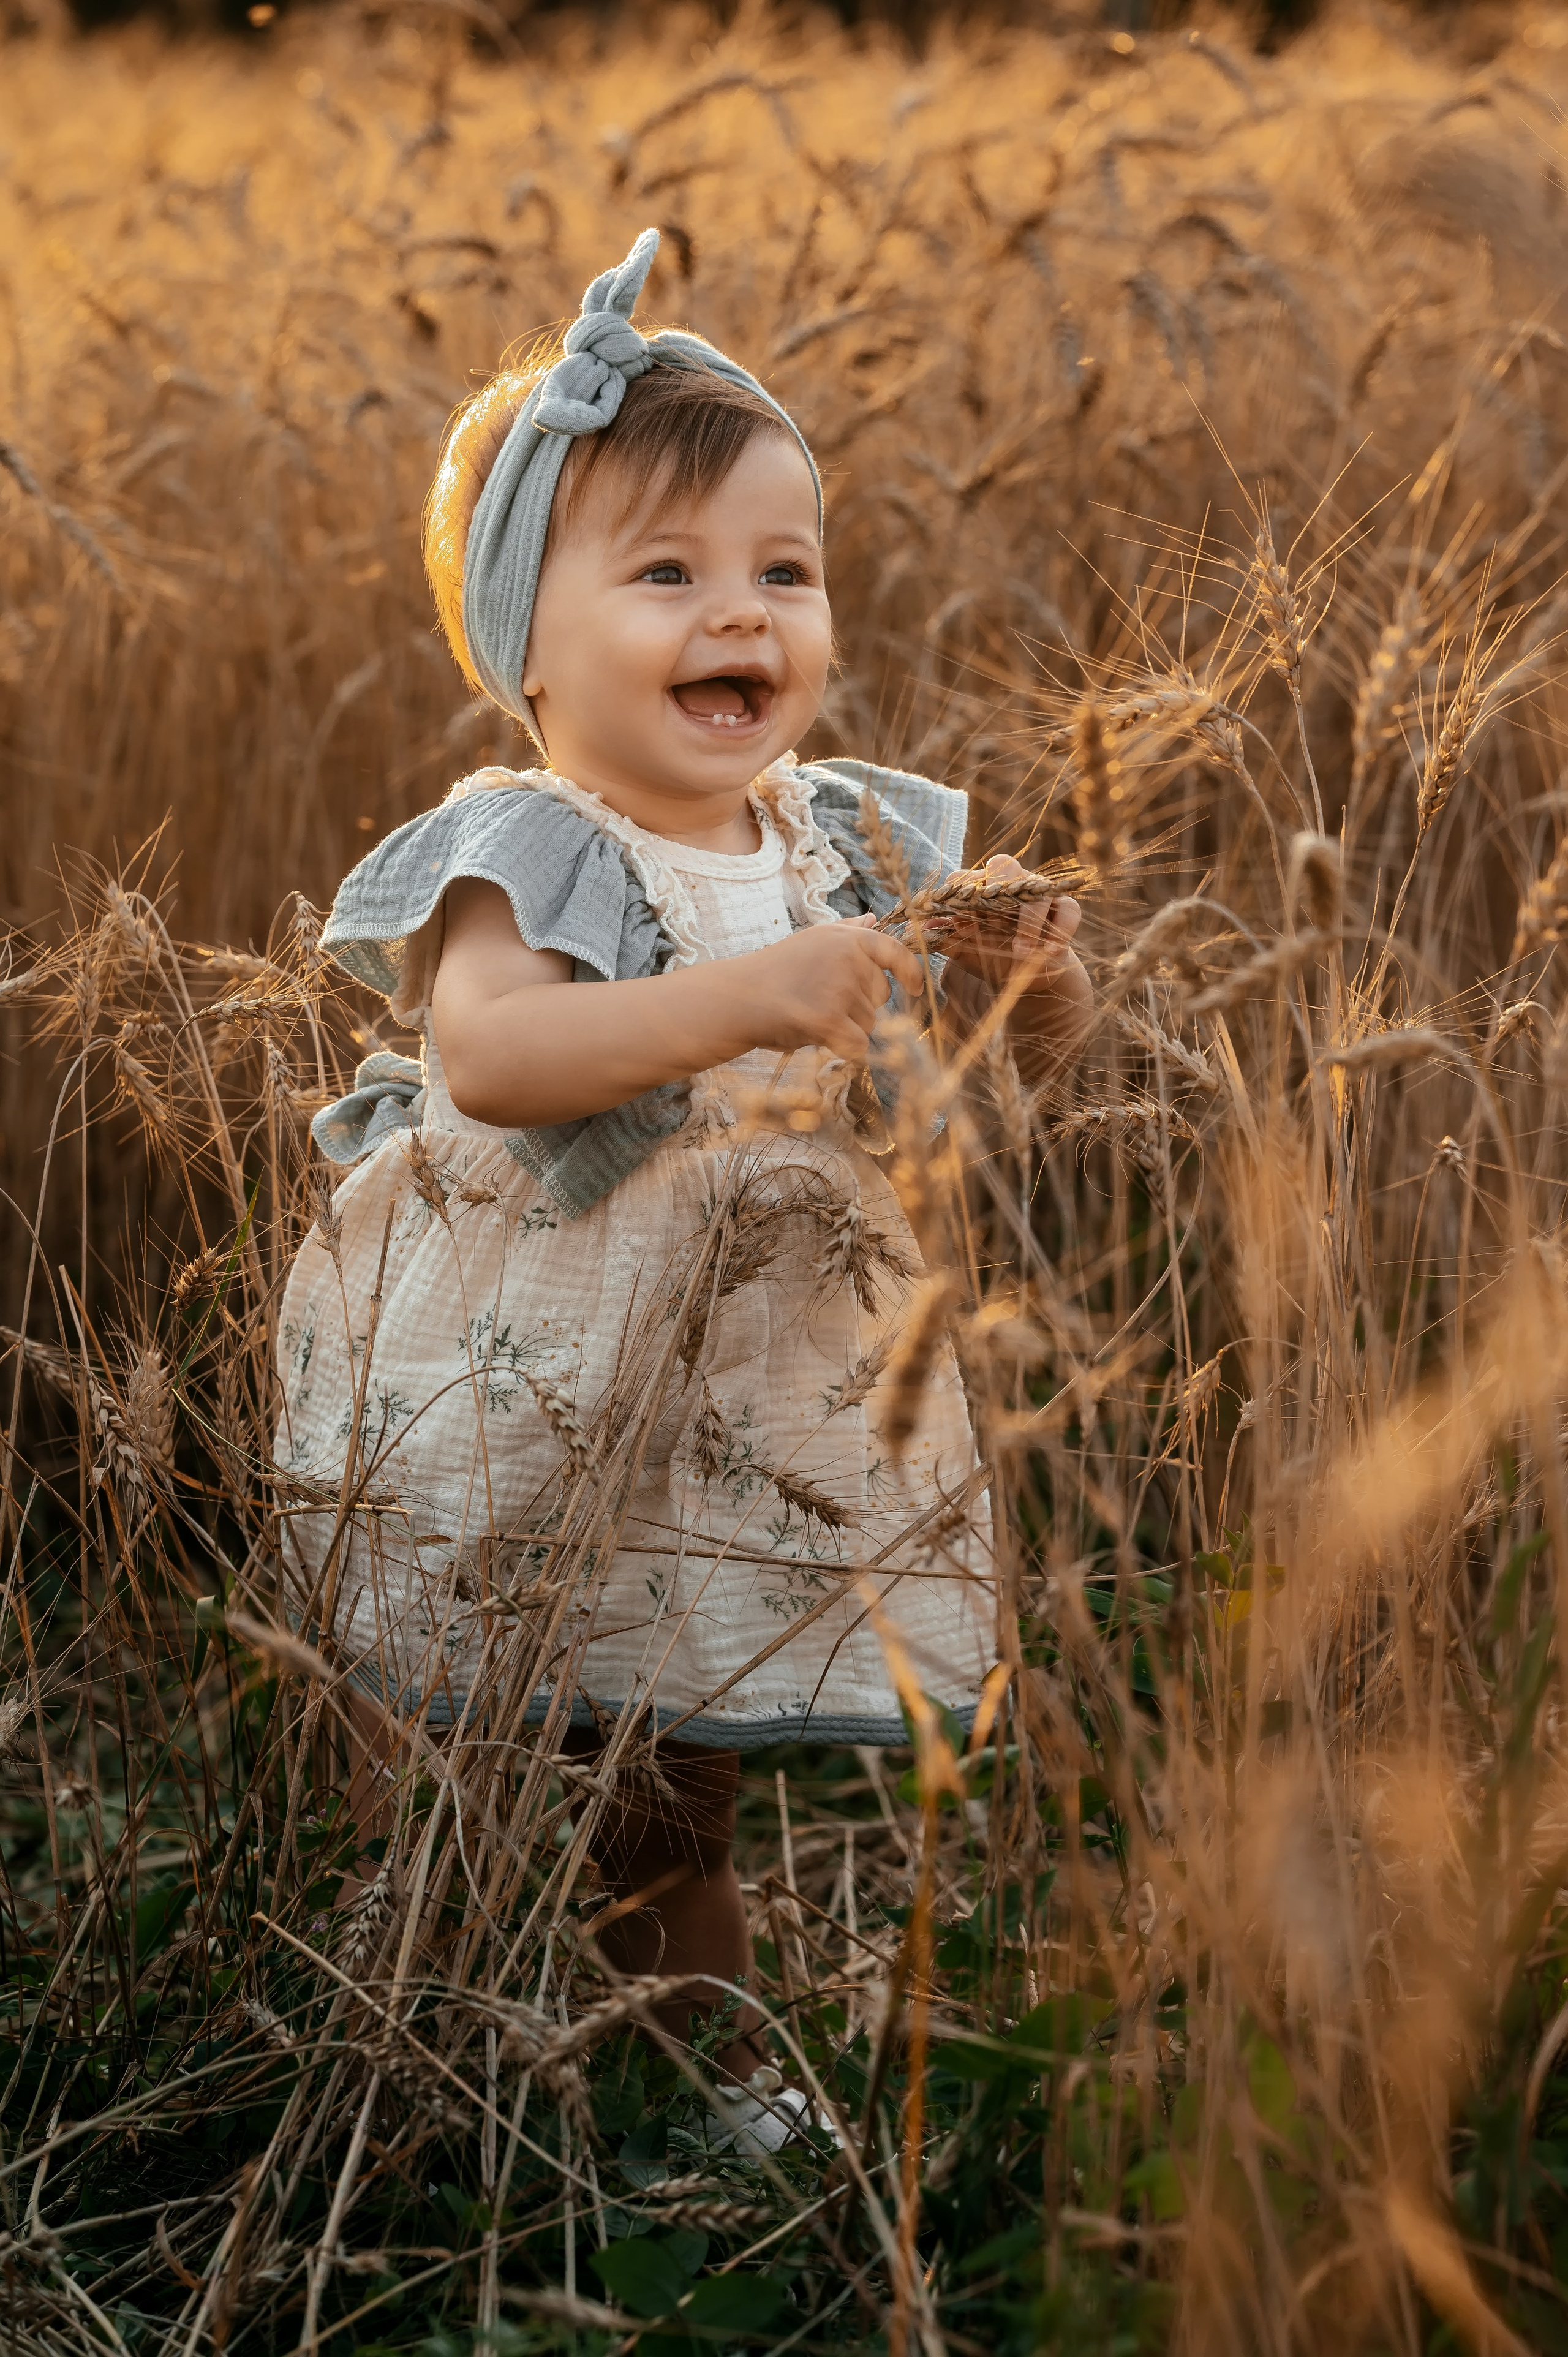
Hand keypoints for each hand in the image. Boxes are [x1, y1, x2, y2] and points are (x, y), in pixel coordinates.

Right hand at [731, 917, 925, 1061]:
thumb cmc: (774, 972)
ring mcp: (840, 989)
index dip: (911, 972)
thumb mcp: (811, 940)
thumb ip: (846, 931)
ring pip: (869, 1024)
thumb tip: (873, 919)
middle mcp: (849, 960)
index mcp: (848, 938)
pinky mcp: (829, 1020)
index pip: (895, 952)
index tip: (915, 988)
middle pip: (881, 997)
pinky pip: (858, 1045)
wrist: (738, 998)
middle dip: (859, 1006)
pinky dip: (843, 1049)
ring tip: (810, 1014)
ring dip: (846, 1027)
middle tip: (820, 1000)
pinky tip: (818, 1037)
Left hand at [923, 856, 1082, 992]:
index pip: (965, 877)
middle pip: (1004, 867)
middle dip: (996, 890)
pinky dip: (1060, 931)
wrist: (1025, 977)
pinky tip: (1049, 953)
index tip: (956, 921)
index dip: (959, 893)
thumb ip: (942, 939)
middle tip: (989, 921)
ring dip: (1029, 923)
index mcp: (979, 889)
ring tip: (1021, 953)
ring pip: (1037, 891)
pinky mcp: (1064, 909)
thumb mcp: (963, 951)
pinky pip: (1068, 910)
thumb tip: (913, 932)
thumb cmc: (990, 956)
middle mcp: (1009, 884)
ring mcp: (1039, 893)